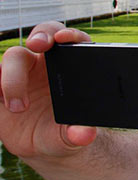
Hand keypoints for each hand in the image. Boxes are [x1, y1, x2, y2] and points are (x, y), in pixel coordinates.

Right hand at [0, 22, 95, 160]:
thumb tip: (85, 134)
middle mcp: (44, 64)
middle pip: (41, 37)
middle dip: (40, 35)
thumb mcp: (71, 138)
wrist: (41, 145)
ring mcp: (19, 73)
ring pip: (11, 59)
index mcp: (70, 68)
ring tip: (17, 107)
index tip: (64, 39)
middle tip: (38, 44)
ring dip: (11, 79)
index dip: (69, 35)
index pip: (72, 42)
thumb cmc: (61, 133)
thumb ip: (78, 135)